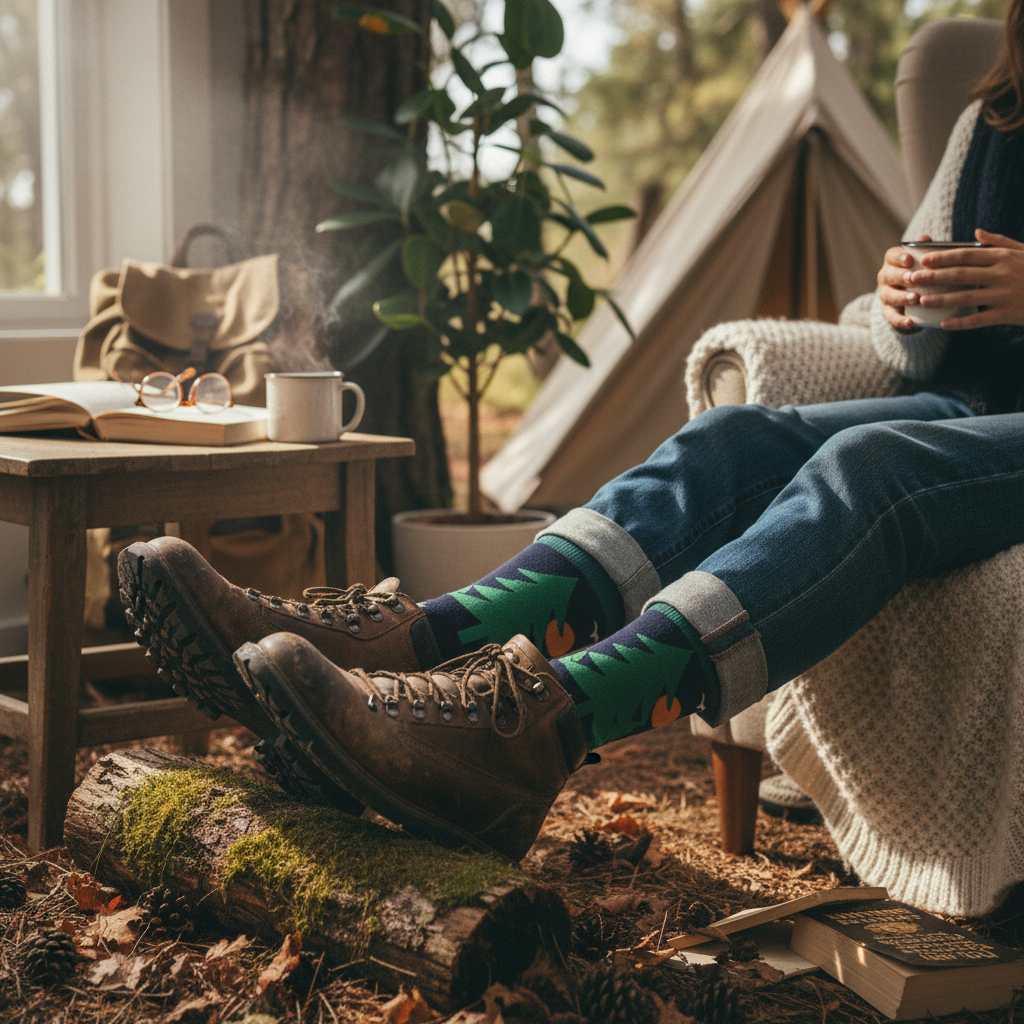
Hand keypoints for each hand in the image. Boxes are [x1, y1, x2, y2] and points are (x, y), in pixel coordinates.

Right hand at [878, 234, 929, 331]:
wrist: (916, 298)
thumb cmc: (923, 272)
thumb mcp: (925, 260)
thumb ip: (925, 250)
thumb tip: (924, 239)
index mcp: (893, 262)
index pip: (891, 256)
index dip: (898, 257)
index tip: (909, 260)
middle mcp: (885, 277)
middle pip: (887, 275)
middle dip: (899, 276)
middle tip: (913, 278)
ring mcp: (885, 295)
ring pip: (888, 296)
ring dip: (901, 297)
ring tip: (915, 298)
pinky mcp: (888, 311)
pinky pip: (891, 317)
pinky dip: (900, 320)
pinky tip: (910, 322)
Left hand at [907, 229, 1023, 329]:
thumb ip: (1000, 242)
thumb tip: (976, 232)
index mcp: (1004, 257)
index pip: (967, 254)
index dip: (943, 257)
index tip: (923, 259)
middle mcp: (1003, 273)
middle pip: (961, 274)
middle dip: (934, 277)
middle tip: (912, 279)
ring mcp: (1006, 294)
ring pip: (967, 297)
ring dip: (942, 299)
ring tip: (921, 301)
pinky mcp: (1009, 313)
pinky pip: (980, 319)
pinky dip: (961, 322)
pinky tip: (943, 324)